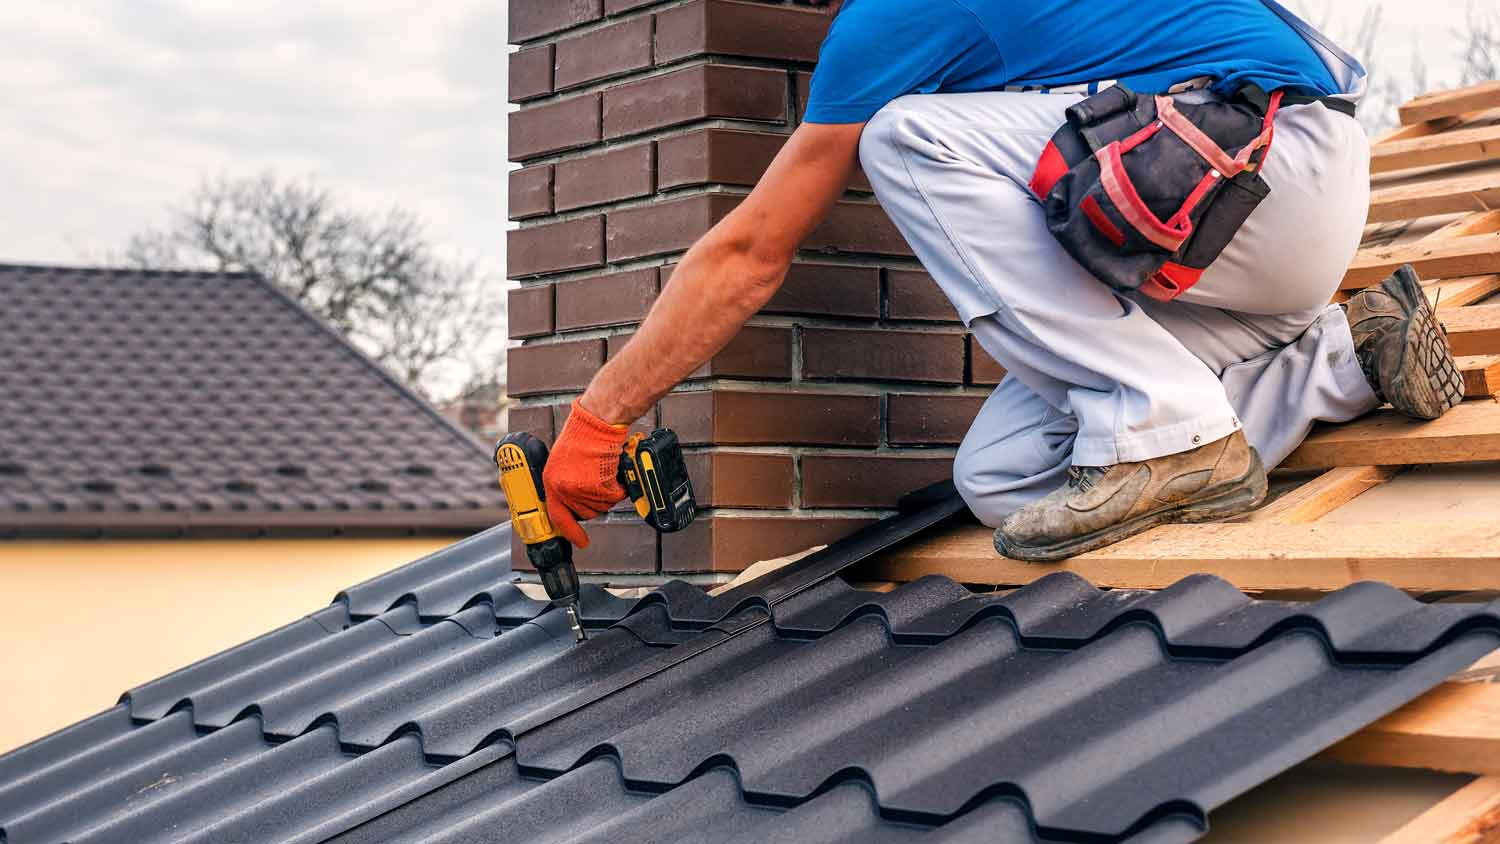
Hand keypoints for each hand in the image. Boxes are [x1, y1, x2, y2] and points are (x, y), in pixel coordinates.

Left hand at [542, 400, 629, 548]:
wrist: (596, 423)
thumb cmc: (583, 434)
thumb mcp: (564, 460)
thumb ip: (566, 480)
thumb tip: (574, 496)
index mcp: (551, 481)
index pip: (557, 515)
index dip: (570, 532)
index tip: (580, 541)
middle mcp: (563, 488)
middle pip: (586, 513)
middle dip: (596, 502)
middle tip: (600, 483)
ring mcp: (580, 490)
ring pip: (602, 506)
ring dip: (608, 493)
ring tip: (605, 471)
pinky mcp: (597, 488)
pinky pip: (615, 497)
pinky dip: (619, 486)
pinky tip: (613, 470)